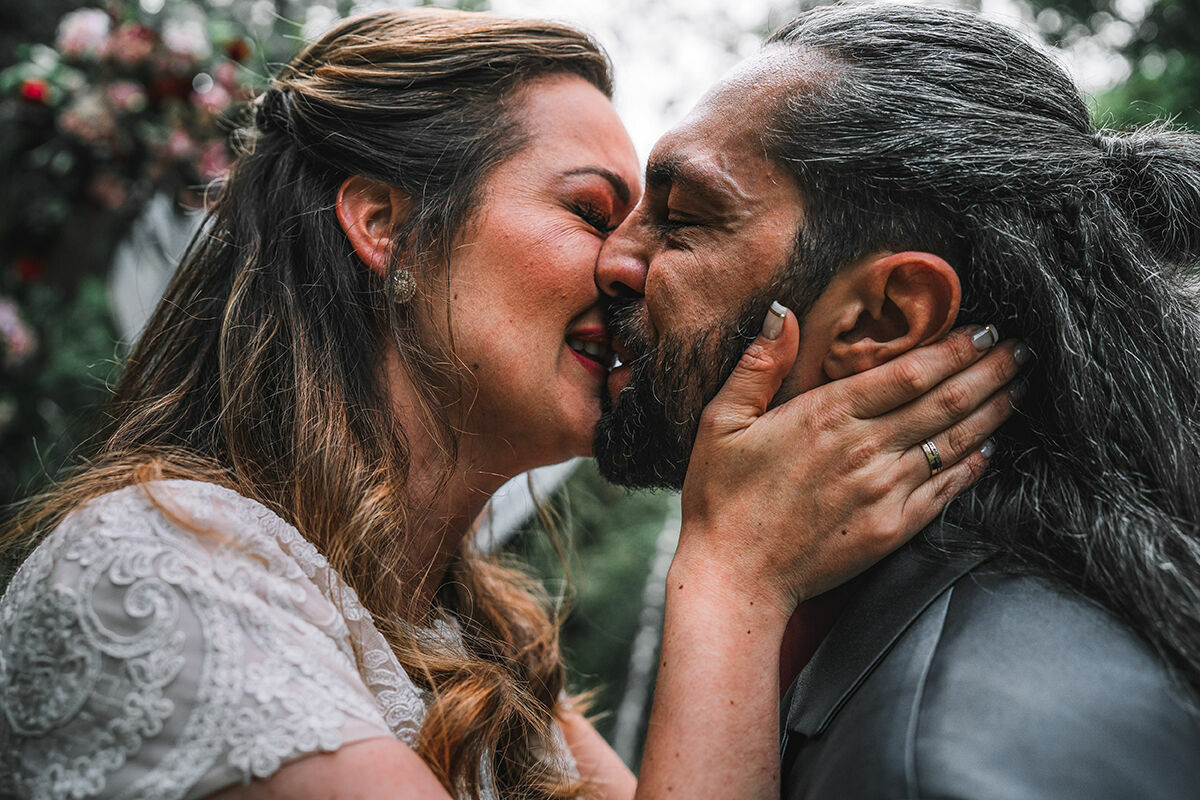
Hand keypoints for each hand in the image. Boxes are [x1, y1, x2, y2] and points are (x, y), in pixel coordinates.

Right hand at [678, 304, 1022, 617]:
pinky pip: (946, 489)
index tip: (985, 330)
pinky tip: (990, 447)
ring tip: (1019, 388)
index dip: (955, 349)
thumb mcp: (723, 421)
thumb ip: (757, 365)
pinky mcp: (893, 528)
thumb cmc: (722, 496)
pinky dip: (974, 464)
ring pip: (954, 442)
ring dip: (993, 411)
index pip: (909, 372)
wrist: (735, 575)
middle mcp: (866, 449)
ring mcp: (884, 491)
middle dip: (990, 372)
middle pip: (945, 401)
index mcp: (828, 415)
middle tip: (1022, 351)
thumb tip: (782, 312)